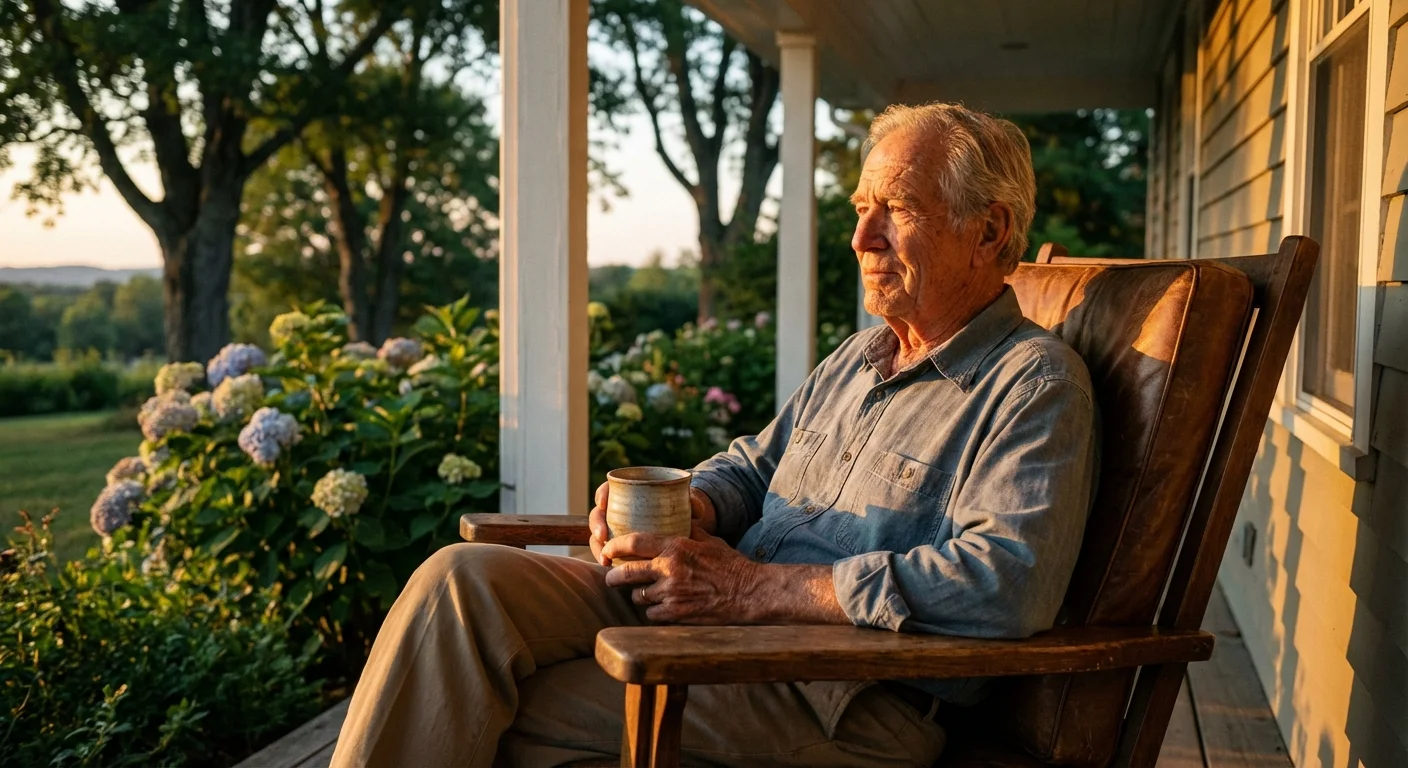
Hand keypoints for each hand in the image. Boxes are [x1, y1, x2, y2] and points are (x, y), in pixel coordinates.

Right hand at [588, 481, 718, 565]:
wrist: (683, 527)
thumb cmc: (682, 511)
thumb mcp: (687, 505)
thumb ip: (692, 504)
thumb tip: (697, 510)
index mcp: (630, 493)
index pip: (610, 488)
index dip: (602, 494)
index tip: (603, 502)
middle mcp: (619, 510)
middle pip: (600, 513)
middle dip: (596, 524)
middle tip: (603, 535)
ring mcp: (617, 529)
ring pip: (599, 535)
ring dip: (598, 545)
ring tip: (604, 558)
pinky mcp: (620, 546)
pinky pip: (606, 550)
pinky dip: (605, 557)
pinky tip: (608, 566)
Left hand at [602, 528, 758, 622]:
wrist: (749, 593)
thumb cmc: (731, 566)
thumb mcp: (709, 541)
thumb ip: (688, 532)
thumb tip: (679, 520)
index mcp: (676, 547)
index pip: (634, 543)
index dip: (615, 546)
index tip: (607, 550)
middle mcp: (670, 570)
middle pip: (627, 573)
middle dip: (614, 576)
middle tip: (611, 578)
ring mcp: (672, 594)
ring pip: (639, 596)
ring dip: (640, 595)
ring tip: (645, 593)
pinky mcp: (677, 614)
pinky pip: (652, 614)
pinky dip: (654, 612)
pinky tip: (662, 608)